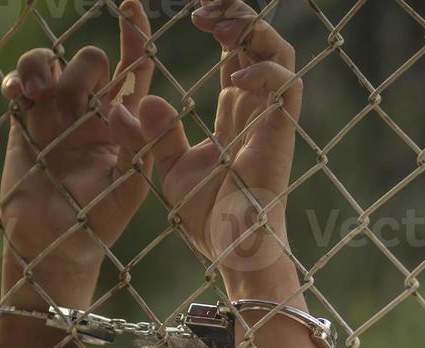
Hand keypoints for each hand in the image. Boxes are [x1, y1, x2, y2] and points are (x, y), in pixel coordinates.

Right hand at [0, 1, 153, 281]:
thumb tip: (142, 107)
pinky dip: (18, 79)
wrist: (52, 246)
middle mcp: (90, 110)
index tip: (131, 4)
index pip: (134, 67)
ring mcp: (54, 112)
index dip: (134, 34)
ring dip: (45, 69)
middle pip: (90, 60)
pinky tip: (19, 96)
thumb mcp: (130, 189)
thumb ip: (142, 150)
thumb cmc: (98, 222)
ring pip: (51, 62)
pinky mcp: (23, 120)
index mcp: (123, 121)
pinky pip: (18, 82)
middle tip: (72, 109)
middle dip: (83, 72)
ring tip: (39, 96)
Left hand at [110, 0, 302, 294]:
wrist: (233, 247)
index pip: (235, 51)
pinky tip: (232, 77)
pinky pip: (285, 87)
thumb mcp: (169, 167)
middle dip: (237, 14)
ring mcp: (272, 118)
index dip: (220, 23)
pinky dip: (263, 71)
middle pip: (260, 40)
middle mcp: (257, 107)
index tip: (192, 13)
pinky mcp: (280, 133)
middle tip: (202, 11)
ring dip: (252, 31)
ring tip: (219, 30)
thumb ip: (153, 134)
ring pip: (280, 53)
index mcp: (235, 110)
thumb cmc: (208, 214)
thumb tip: (139, 101)